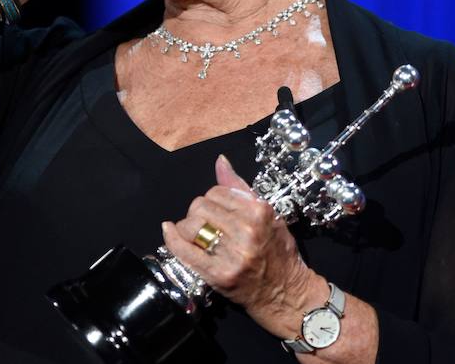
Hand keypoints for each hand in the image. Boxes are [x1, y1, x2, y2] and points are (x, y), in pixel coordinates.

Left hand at [161, 154, 323, 337]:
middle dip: (198, 212)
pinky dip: (172, 239)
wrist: (285, 293)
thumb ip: (240, 188)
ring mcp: (232, 254)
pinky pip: (185, 251)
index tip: (217, 210)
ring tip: (198, 235)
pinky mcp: (219, 275)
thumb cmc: (278, 251)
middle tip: (207, 224)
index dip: (213, 199)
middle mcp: (247, 231)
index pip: (217, 192)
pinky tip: (169, 231)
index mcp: (259, 212)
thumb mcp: (269, 215)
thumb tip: (220, 161)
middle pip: (200, 207)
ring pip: (191, 226)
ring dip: (188, 228)